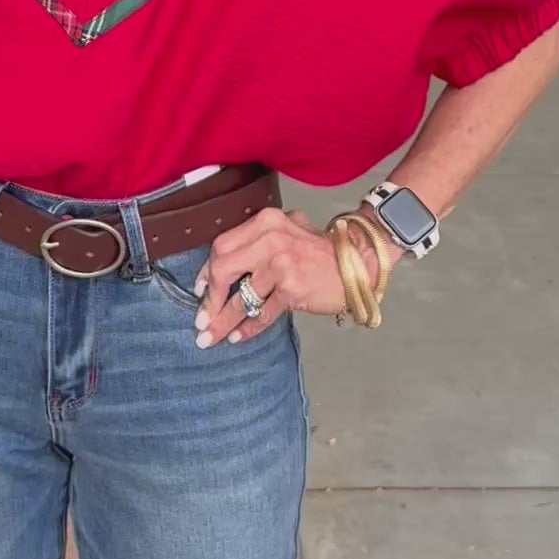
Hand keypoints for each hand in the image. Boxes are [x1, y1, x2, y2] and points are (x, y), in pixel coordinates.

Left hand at [192, 206, 356, 346]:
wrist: (358, 262)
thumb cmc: (320, 250)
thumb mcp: (287, 231)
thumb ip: (256, 241)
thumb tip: (218, 270)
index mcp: (265, 222)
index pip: (222, 246)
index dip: (206, 272)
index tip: (199, 291)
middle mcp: (271, 239)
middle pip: (223, 270)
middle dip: (209, 299)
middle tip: (201, 319)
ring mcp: (281, 264)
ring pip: (241, 298)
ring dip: (223, 321)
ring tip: (210, 336)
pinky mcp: (292, 289)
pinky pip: (262, 313)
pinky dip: (248, 328)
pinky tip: (237, 336)